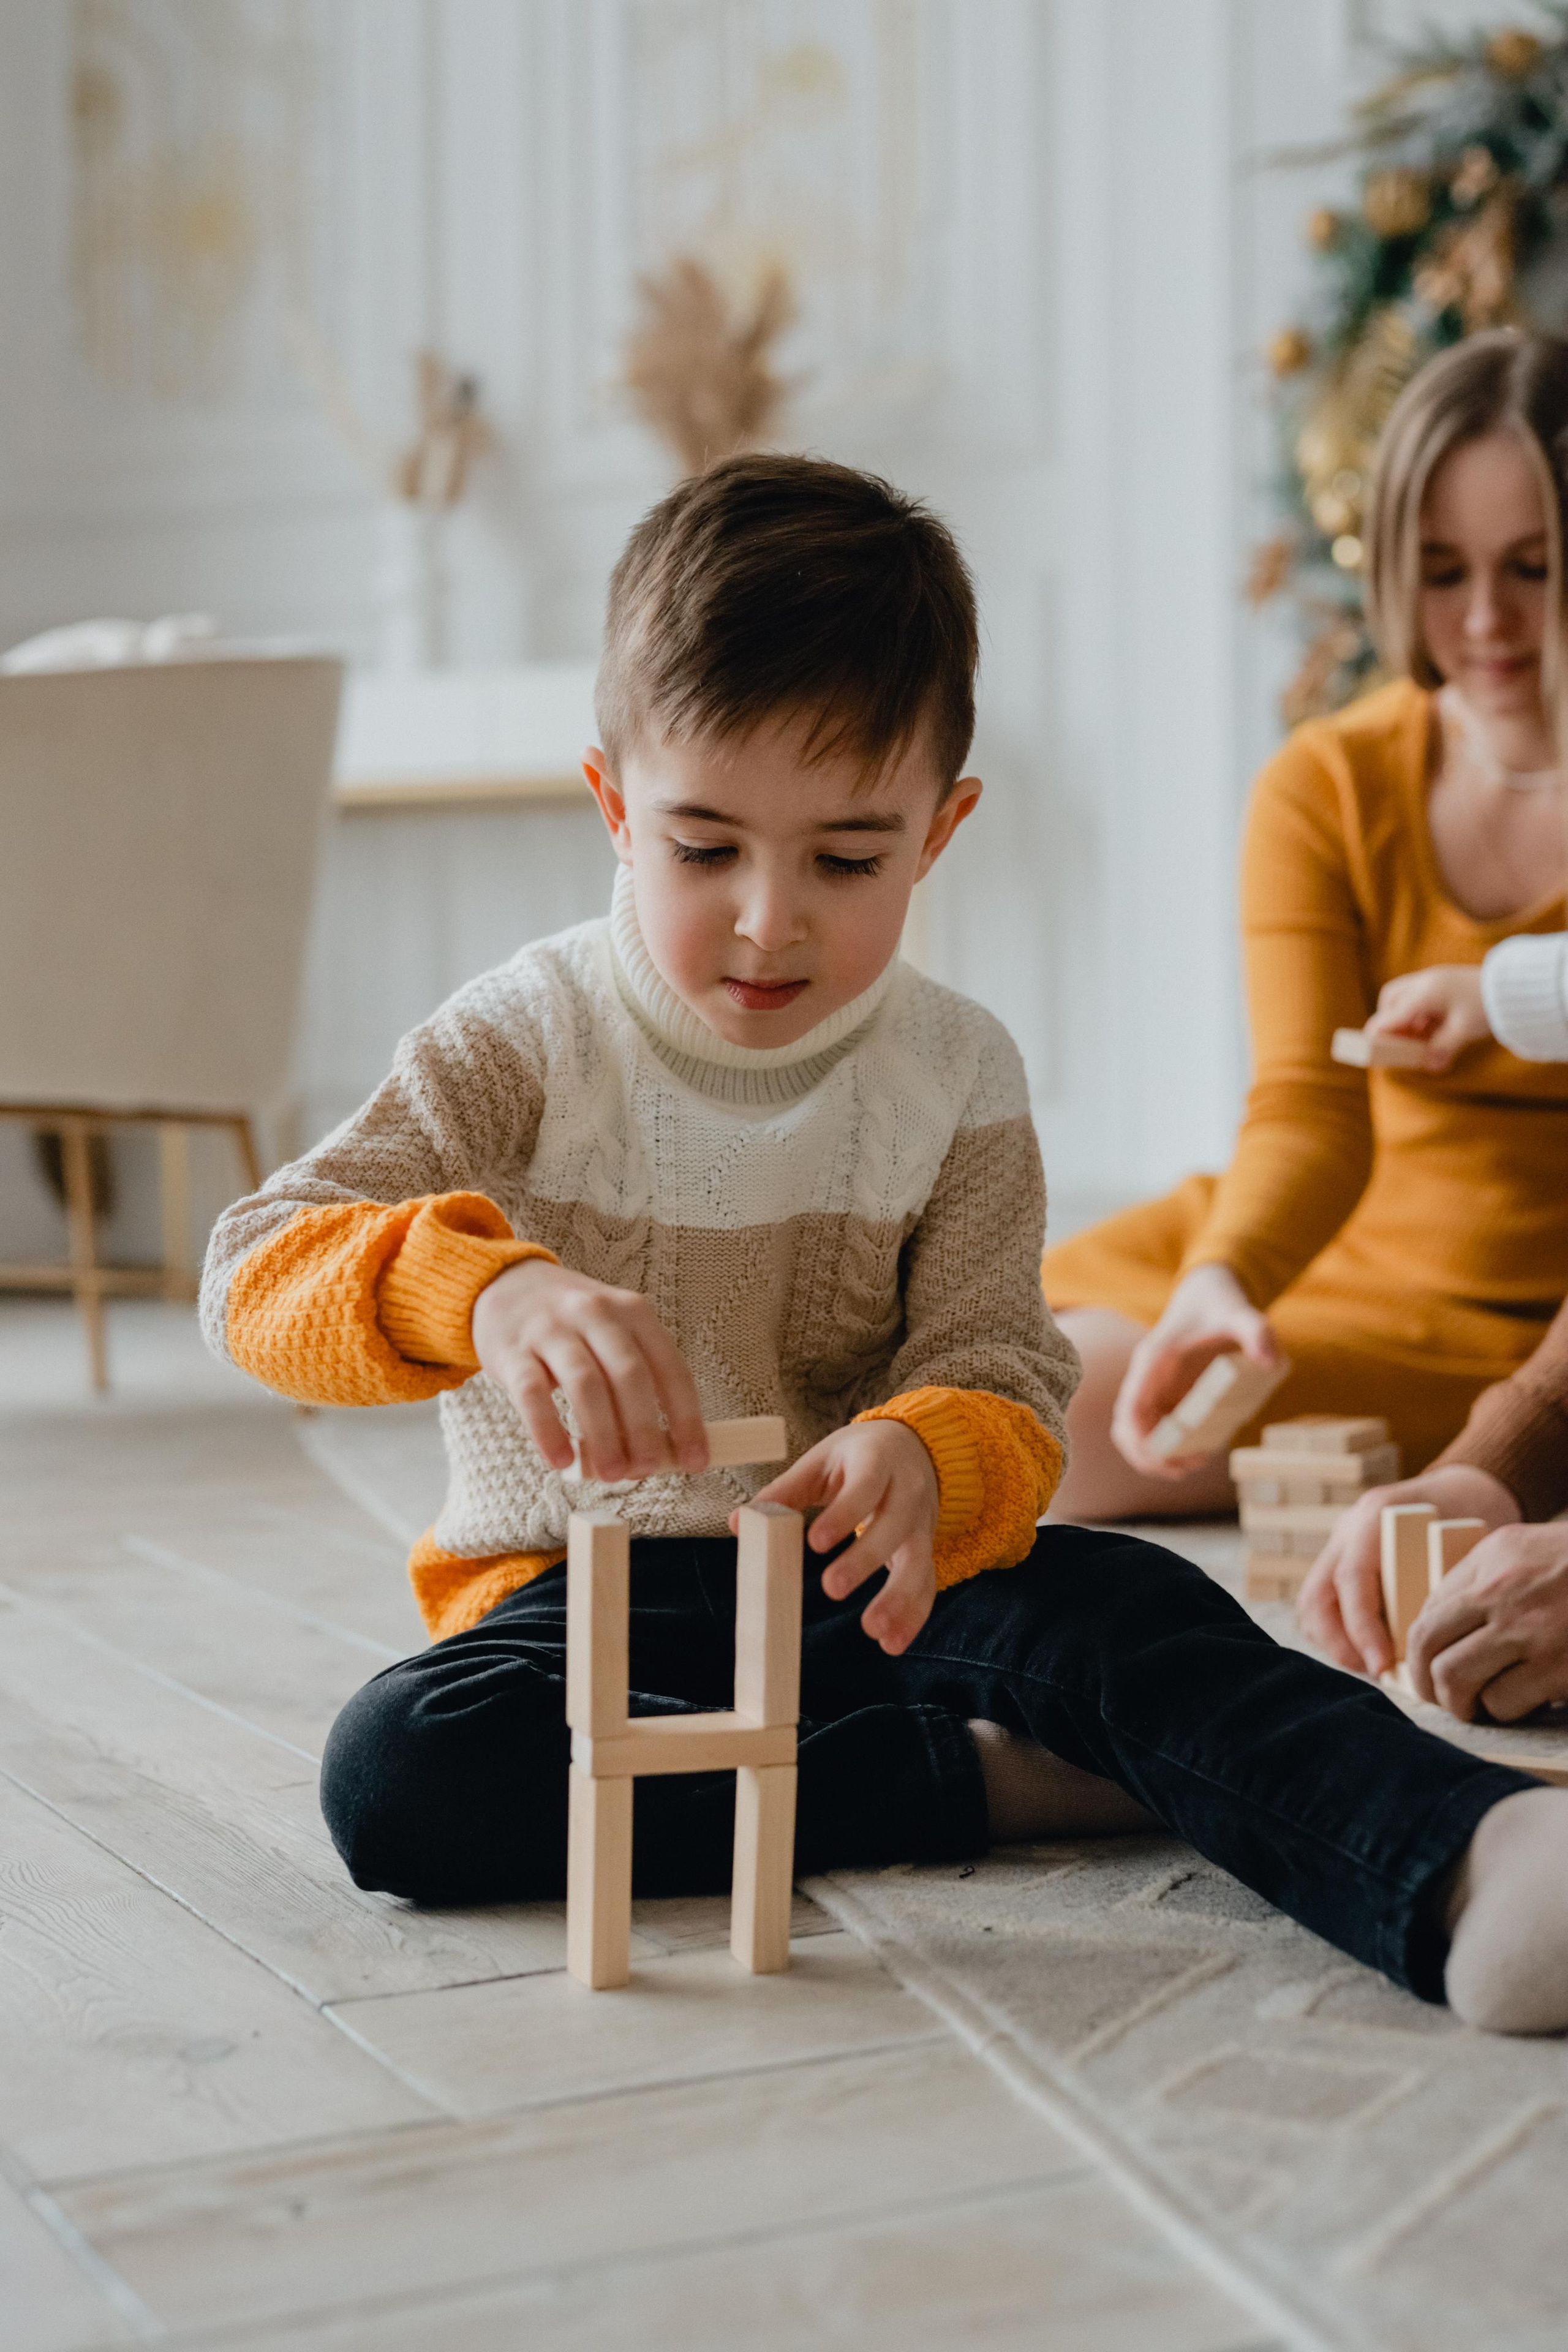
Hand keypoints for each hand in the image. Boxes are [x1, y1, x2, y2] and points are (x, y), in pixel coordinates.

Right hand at [471, 1258, 707, 1482]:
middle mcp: (595, 1314)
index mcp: (633, 1311)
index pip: (670, 1369)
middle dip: (644, 1429)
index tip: (694, 1460)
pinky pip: (532, 1395)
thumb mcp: (614, 1331)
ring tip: (613, 1473)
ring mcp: (551, 1330)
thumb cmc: (572, 1323)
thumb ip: (638, 1378)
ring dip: (603, 1435)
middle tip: (647, 1469)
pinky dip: (549, 1431)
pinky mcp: (513, 1351)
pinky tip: (562, 1460)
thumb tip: (664, 1448)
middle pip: (629, 1375)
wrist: (506, 1284)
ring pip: (585, 1384)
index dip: (686, 1418)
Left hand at [749, 1420, 938, 1655]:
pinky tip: (892, 1643)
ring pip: (917, 1561)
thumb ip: (784, 1492)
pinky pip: (926, 1583)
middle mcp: (907, 1491)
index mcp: (877, 1461)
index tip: (814, 1543)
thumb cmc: (856, 1456)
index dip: (843, 1515)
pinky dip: (913, 1615)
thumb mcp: (821, 1462)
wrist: (911, 1447)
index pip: (865, 1487)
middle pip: (894, 1527)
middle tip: (832, 1588)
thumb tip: (738, 1524)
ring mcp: (922, 1522)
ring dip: (898, 1599)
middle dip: (865, 1559)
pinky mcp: (926, 1548)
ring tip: (873, 1631)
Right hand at [1110, 1263, 1282, 1476]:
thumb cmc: (1221, 1305)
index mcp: (1153, 1360)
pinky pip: (1156, 1430)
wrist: (1209, 1293)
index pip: (1131, 1409)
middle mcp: (1147, 1377)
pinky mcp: (1167, 1396)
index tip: (1165, 1459)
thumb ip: (1257, 1332)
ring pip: (1137, 1433)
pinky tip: (1199, 1452)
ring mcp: (1154, 1389)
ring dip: (1157, 1456)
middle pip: (1127, 1428)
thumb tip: (1271, 1362)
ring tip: (1193, 1464)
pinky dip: (1169, 1448)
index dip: (1140, 1440)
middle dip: (1148, 1456)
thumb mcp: (1242, 1314)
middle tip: (1183, 1469)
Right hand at [1295, 1463, 1518, 1676]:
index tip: (1383, 1665)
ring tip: (1372, 1666)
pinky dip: (1337, 1633)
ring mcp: (1338, 1543)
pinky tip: (1368, 1652)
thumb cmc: (1471, 1514)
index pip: (1352, 1579)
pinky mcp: (1338, 1560)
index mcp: (1375, 1517)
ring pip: (1313, 1603)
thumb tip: (1432, 1642)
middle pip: (1316, 1596)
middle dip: (1339, 1643)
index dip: (1362, 1628)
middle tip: (1373, 1672)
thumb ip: (1445, 1582)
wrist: (1463, 1487)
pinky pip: (1322, 1603)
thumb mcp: (1467, 1541)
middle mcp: (1347, 1528)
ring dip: (1335, 1642)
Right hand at [1367, 964, 1489, 1071]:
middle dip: (1388, 1019)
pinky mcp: (1444, 982)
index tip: (1367, 1046)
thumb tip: (1429, 1065)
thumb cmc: (1486, 1007)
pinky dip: (1421, 1013)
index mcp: (1425, 994)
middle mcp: (1425, 983)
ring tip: (1419, 1038)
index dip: (1377, 1033)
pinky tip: (1434, 1028)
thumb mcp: (1463, 1031)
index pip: (1390, 1015)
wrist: (1513, 986)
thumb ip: (1442, 1048)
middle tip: (1396, 1040)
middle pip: (1391, 998)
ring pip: (1405, 996)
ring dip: (1406, 1017)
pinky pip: (1421, 997)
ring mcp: (1434, 980)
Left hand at [1407, 1524, 1567, 1721]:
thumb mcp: (1522, 1549)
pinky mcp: (1558, 1669)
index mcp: (1491, 1562)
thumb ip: (1477, 1578)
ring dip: (1463, 1703)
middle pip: (1428, 1649)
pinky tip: (1524, 1704)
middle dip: (1427, 1685)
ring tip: (1480, 1708)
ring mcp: (1530, 1633)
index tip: (1426, 1672)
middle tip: (1443, 1701)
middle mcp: (1502, 1594)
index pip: (1427, 1614)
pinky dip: (1506, 1710)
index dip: (1419, 1653)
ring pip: (1458, 1681)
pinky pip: (1504, 1702)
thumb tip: (1438, 1622)